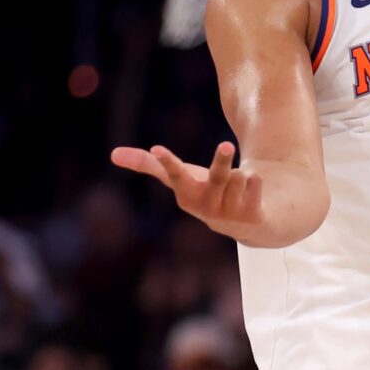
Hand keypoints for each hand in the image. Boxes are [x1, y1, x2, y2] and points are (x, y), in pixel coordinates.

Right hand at [112, 143, 262, 236]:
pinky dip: (255, 181)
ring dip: (241, 174)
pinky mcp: (252, 216)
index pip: (175, 175)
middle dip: (222, 159)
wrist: (246, 224)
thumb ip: (151, 166)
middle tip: (226, 145)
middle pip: (218, 173)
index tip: (157, 149)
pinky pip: (256, 181)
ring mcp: (229, 214)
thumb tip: (113, 154)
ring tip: (236, 188)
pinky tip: (250, 195)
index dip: (167, 162)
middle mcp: (206, 208)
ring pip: (240, 174)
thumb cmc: (206, 193)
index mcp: (186, 196)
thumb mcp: (181, 178)